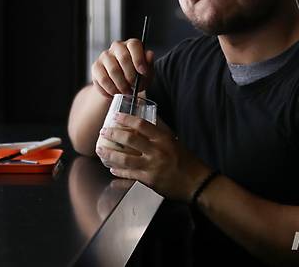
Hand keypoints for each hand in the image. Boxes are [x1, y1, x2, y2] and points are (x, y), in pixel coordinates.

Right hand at [91, 39, 154, 97]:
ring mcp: (104, 56)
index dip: (139, 59)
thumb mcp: (146, 71)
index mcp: (131, 44)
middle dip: (130, 76)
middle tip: (133, 86)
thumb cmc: (136, 74)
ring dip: (121, 85)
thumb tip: (149, 55)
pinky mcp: (95, 67)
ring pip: (113, 71)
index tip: (143, 72)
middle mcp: (117, 47)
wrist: (121, 83)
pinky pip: (102, 80)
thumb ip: (149, 63)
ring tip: (126, 92)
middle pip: (123, 58)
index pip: (134, 45)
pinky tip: (115, 93)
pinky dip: (110, 90)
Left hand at [95, 113, 210, 201]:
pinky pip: (129, 175)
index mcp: (163, 139)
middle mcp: (157, 151)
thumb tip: (149, 118)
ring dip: (110, 154)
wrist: (197, 183)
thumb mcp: (174, 141)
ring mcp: (152, 166)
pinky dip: (119, 172)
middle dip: (113, 134)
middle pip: (129, 140)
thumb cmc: (186, 161)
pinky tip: (112, 169)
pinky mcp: (149, 181)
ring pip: (125, 159)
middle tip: (103, 131)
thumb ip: (160, 131)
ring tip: (101, 150)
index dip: (126, 119)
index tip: (116, 116)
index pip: (141, 125)